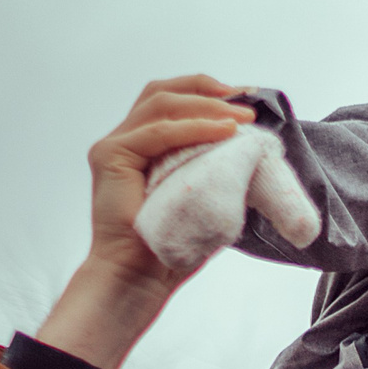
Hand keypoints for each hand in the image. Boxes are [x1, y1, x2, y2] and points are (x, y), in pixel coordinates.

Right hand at [35, 76, 252, 368]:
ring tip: (243, 117)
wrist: (142, 277)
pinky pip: (158, 133)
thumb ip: (218, 167)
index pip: (174, 101)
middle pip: (164, 93)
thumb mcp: (205, 195)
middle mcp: (126, 139)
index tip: (247, 97)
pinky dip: (194, 128)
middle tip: (248, 100)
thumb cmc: (173, 244)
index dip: (209, 92)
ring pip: (162, 105)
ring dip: (207, 106)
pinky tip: (224, 132)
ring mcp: (115, 146)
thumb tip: (257, 149)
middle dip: (209, 91)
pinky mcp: (110, 157)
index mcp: (145, 145)